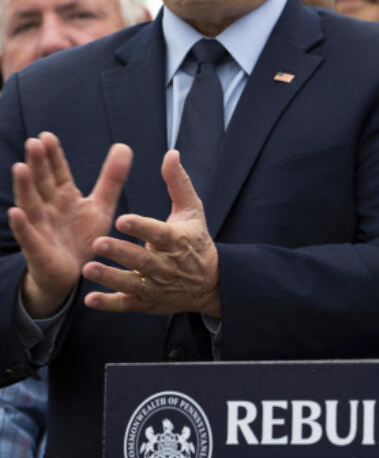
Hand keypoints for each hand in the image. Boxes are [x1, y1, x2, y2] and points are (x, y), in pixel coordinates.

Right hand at [10, 133, 130, 317]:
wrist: (73, 273)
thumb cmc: (83, 236)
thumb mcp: (101, 205)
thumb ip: (111, 179)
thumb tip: (123, 146)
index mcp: (63, 196)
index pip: (57, 172)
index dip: (53, 155)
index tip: (47, 136)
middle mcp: (48, 208)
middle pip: (42, 183)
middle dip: (38, 164)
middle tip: (34, 142)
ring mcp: (40, 227)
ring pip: (31, 204)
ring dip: (25, 187)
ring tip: (20, 167)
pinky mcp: (38, 249)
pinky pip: (28, 236)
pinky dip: (21, 224)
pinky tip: (16, 212)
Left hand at [82, 150, 220, 316]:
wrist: (211, 282)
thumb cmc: (195, 240)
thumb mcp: (192, 210)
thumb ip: (178, 183)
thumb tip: (171, 153)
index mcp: (176, 240)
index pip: (158, 233)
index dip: (141, 227)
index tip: (122, 219)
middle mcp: (166, 265)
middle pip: (142, 260)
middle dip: (120, 252)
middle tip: (98, 243)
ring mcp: (156, 285)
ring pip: (131, 282)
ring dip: (110, 277)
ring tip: (88, 268)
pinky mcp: (147, 302)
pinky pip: (126, 304)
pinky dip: (108, 304)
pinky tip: (90, 299)